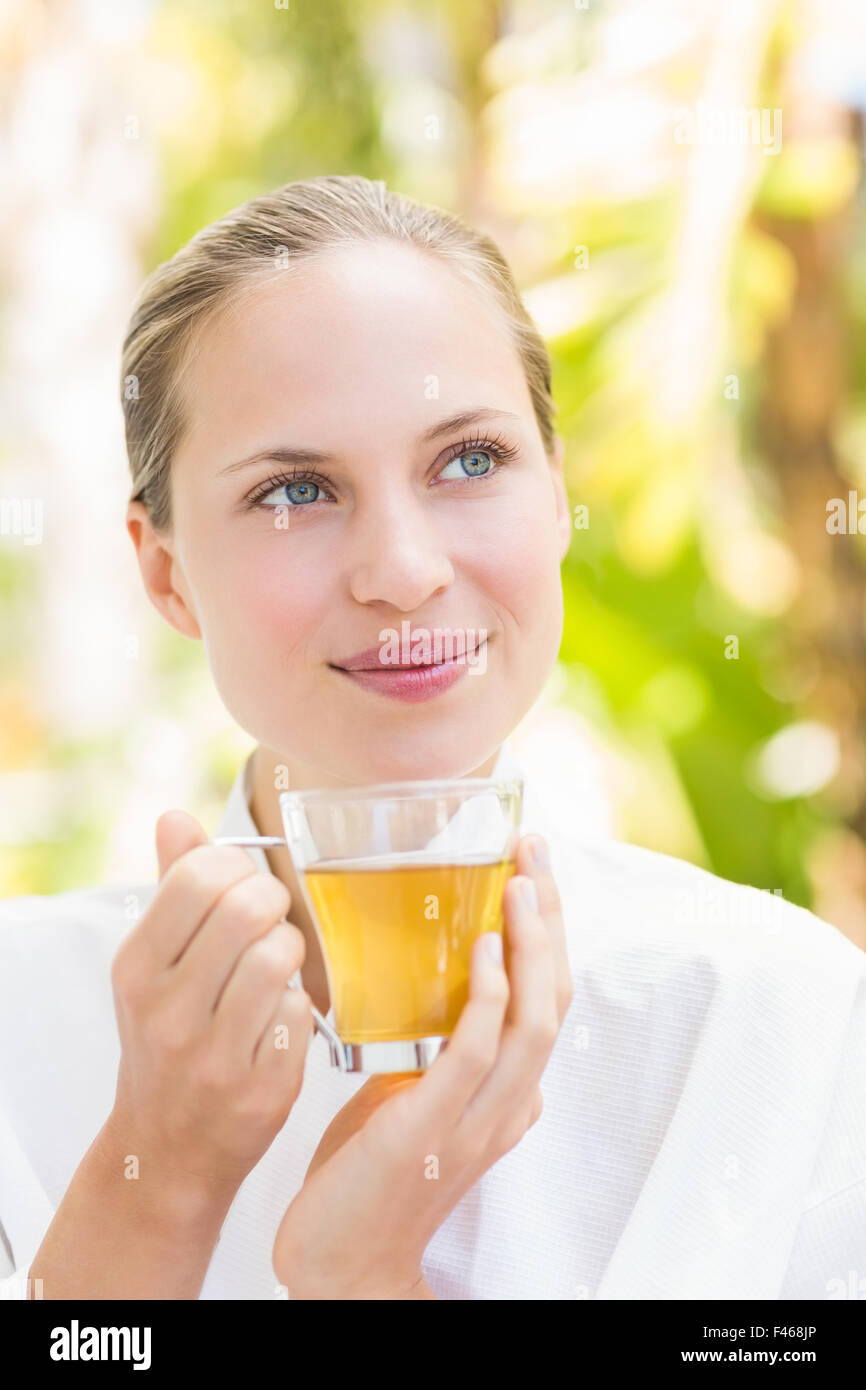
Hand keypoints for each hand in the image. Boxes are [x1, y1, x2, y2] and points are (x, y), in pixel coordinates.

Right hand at [105, 810, 313, 1208]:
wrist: (166, 1150)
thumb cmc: (167, 1039)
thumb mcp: (152, 967)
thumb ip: (170, 887)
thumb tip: (175, 817)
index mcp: (136, 967)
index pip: (199, 875)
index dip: (238, 868)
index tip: (243, 887)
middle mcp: (166, 1011)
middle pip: (248, 908)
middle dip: (274, 903)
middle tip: (272, 922)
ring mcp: (212, 1056)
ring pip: (280, 956)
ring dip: (292, 952)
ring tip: (279, 968)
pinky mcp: (260, 1091)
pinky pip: (302, 1013)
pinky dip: (300, 1009)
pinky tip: (279, 1022)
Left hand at [272, 833, 571, 1298]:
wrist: (340, 1263)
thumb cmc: (370, 1177)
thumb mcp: (412, 1096)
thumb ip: (434, 1049)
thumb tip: (425, 985)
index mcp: (508, 1095)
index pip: (548, 1000)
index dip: (548, 932)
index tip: (532, 870)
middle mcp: (510, 1105)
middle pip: (555, 998)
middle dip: (550, 919)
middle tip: (534, 850)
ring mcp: (478, 1120)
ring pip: (532, 1020)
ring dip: (531, 945)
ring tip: (519, 883)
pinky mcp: (432, 1129)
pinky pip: (476, 1052)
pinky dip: (487, 996)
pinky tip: (483, 947)